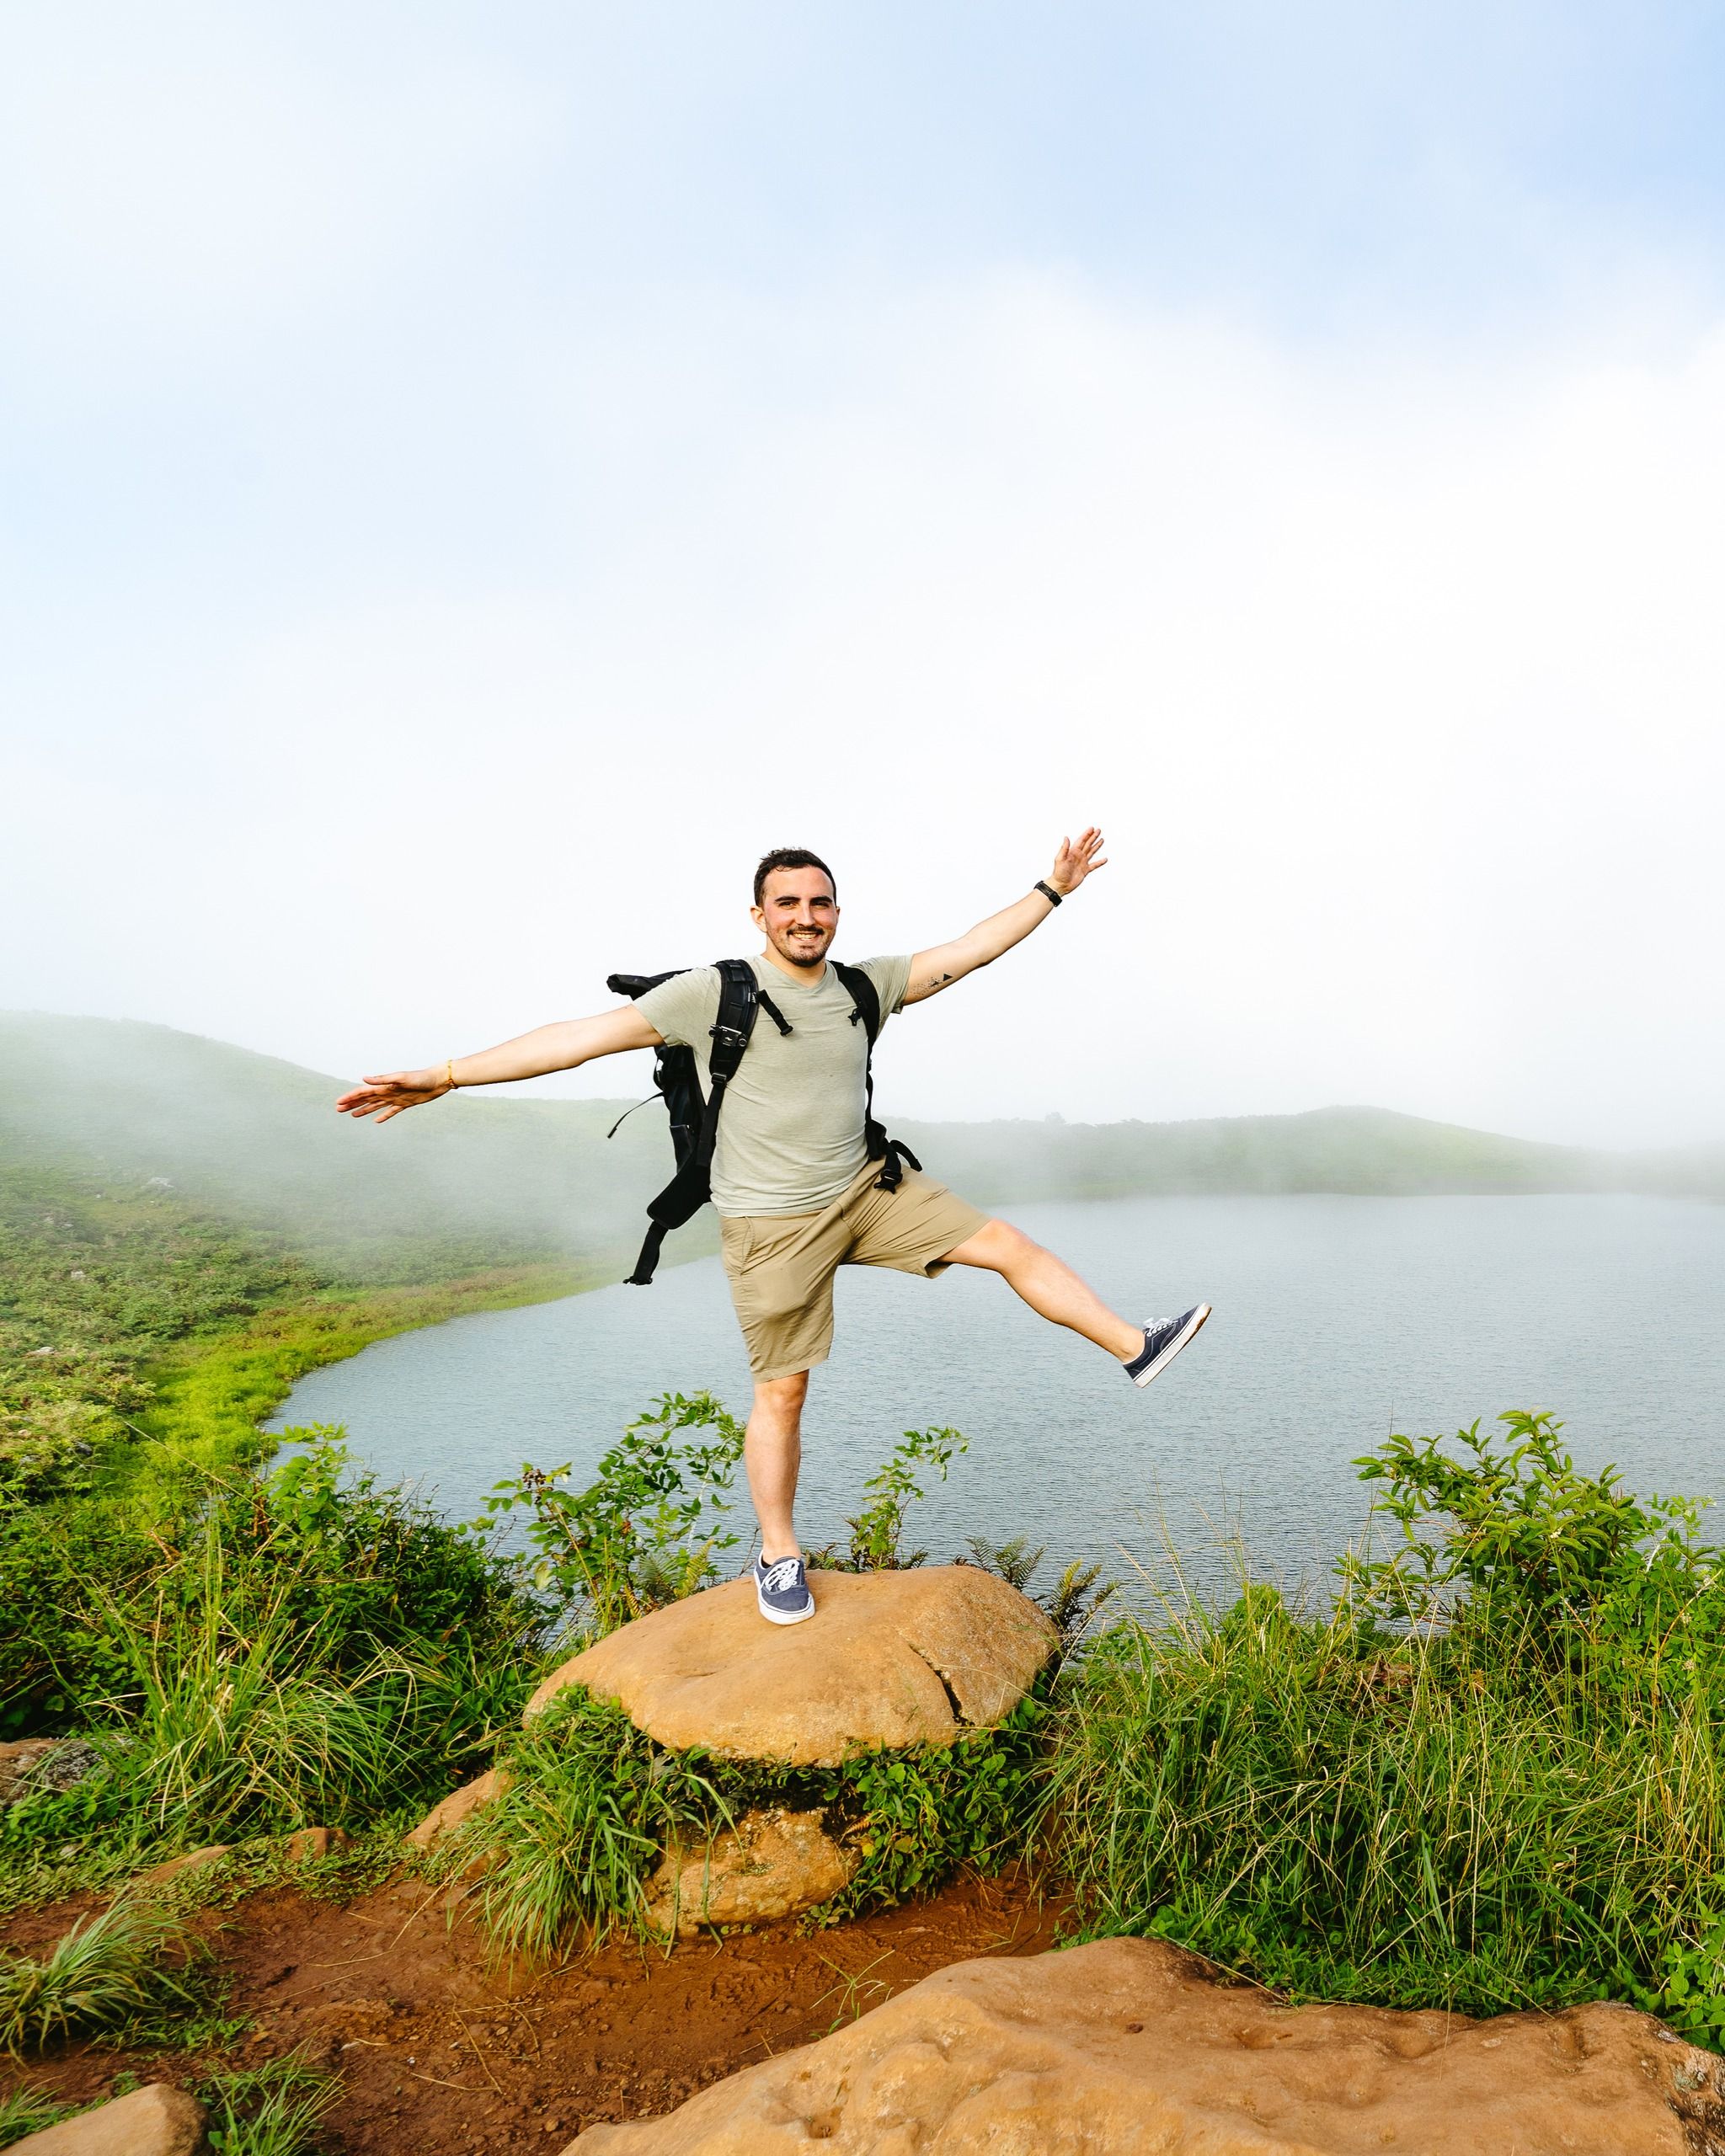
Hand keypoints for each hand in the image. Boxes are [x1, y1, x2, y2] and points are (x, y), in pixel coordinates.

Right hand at [335, 1067, 450, 1122]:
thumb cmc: (420, 1077)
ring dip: (363, 1109)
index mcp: (384, 1086)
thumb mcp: (401, 1078)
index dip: (350, 1097)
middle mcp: (388, 1092)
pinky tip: (376, 1121)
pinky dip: (383, 1116)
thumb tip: (364, 1078)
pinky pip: (391, 1112)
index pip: (362, 1092)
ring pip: (375, 1105)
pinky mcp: (405, 1104)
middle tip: (338, 1109)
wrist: (437, 1081)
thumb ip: (383, 1079)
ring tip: (352, 1115)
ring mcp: (396, 1098)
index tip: (338, 1103)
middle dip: (352, 1103)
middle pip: (365, 1099)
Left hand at [1049, 827, 1107, 895]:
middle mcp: (1078, 856)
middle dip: (1093, 837)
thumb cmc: (1058, 873)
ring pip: (1091, 852)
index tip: (1092, 828)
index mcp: (1073, 852)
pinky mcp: (1085, 870)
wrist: (1061, 885)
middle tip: (1098, 830)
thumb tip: (1066, 838)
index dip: (1087, 834)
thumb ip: (1064, 848)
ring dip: (1096, 846)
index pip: (1081, 841)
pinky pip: (1094, 865)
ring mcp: (1082, 862)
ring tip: (1102, 840)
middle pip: (1088, 844)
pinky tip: (1104, 859)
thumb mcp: (1060, 859)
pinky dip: (1100, 862)